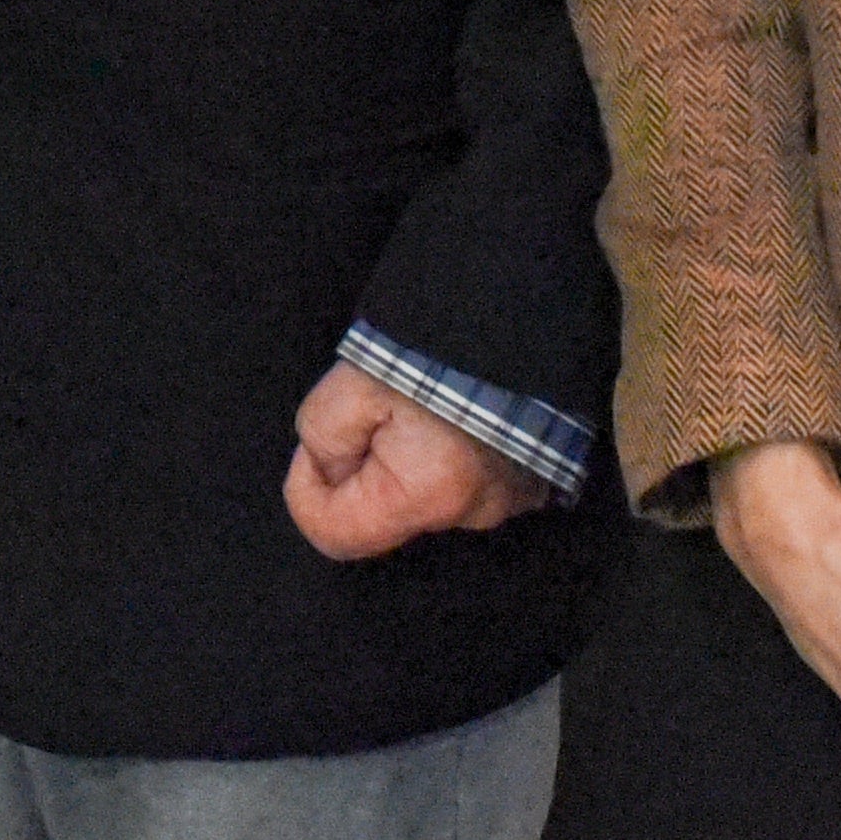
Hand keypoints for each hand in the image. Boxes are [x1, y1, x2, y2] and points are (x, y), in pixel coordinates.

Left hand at [282, 361, 558, 561]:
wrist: (520, 301)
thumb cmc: (435, 342)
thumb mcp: (351, 382)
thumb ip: (323, 439)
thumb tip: (332, 471)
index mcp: (426, 494)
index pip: (336, 538)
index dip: (308, 492)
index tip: (318, 445)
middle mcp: (474, 514)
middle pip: (386, 515)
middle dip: (366, 468)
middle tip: (377, 407)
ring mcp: (511, 500)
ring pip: (426, 498)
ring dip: (409, 461)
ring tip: (422, 399)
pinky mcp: (532, 480)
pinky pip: (467, 484)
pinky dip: (449, 457)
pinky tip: (453, 412)